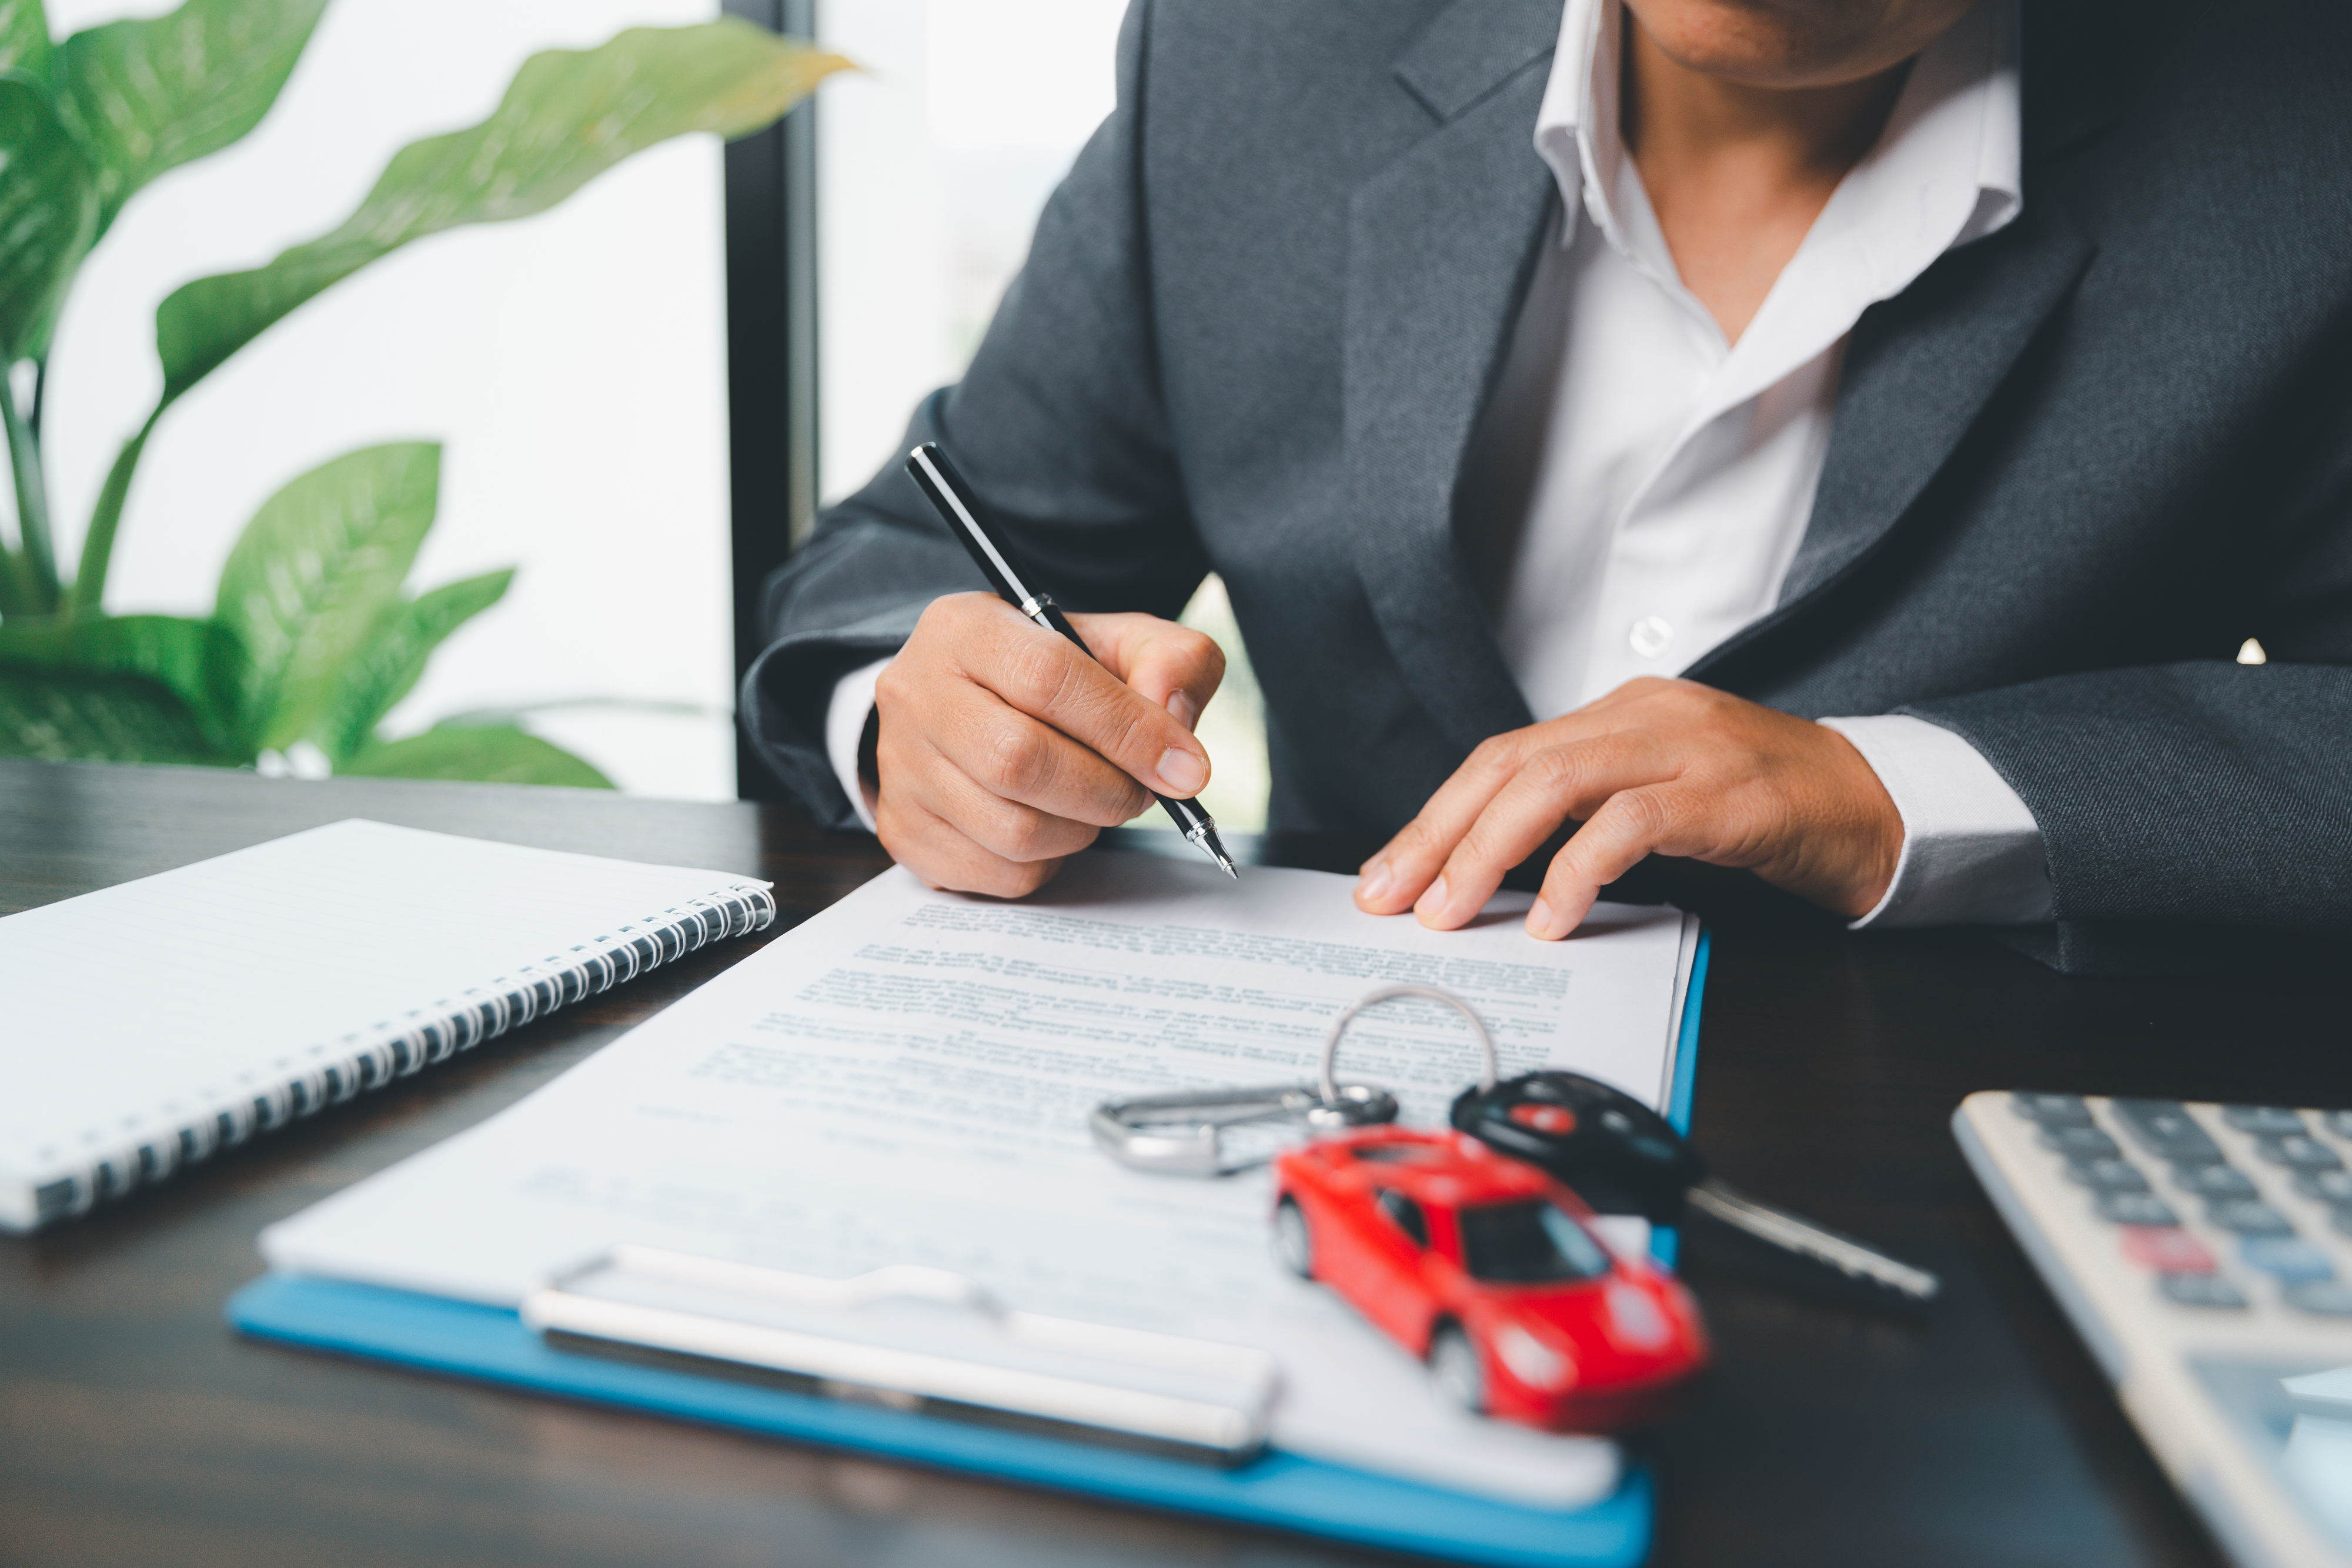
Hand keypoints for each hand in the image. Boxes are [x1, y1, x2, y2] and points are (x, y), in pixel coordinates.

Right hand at [871, 592, 1223, 897]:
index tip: (1183, 765)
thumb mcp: (1118, 643)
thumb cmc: (1050, 675)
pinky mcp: (906, 832)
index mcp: (968, 628)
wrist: (967, 705)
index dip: (1127, 728)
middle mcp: (918, 694)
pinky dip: (1047, 862)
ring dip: (1081, 830)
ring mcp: (902, 768)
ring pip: (1013, 830)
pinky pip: (999, 874)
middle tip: (1139, 791)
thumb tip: (1175, 723)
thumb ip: (1170, 661)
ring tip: (1093, 803)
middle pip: (1020, 761)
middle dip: (1106, 790)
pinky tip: (1051, 825)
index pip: (1048, 677)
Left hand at [1353, 678, 1902, 937]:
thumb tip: (1489, 868)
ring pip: (1554, 783)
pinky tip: (1551, 918)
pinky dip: (1578, 871)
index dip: (1437, 816)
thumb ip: (1585, 814)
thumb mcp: (1659, 796)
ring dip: (1488, 852)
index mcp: (1620, 714)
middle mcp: (1643, 716)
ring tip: (1450, 911)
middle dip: (1440, 834)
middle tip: (1395, 897)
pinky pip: (1630, 825)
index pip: (1503, 756)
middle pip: (1511, 764)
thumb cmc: (1764, 809)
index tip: (1390, 874)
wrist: (1877, 804)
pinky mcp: (1724, 793)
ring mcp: (1684, 748)